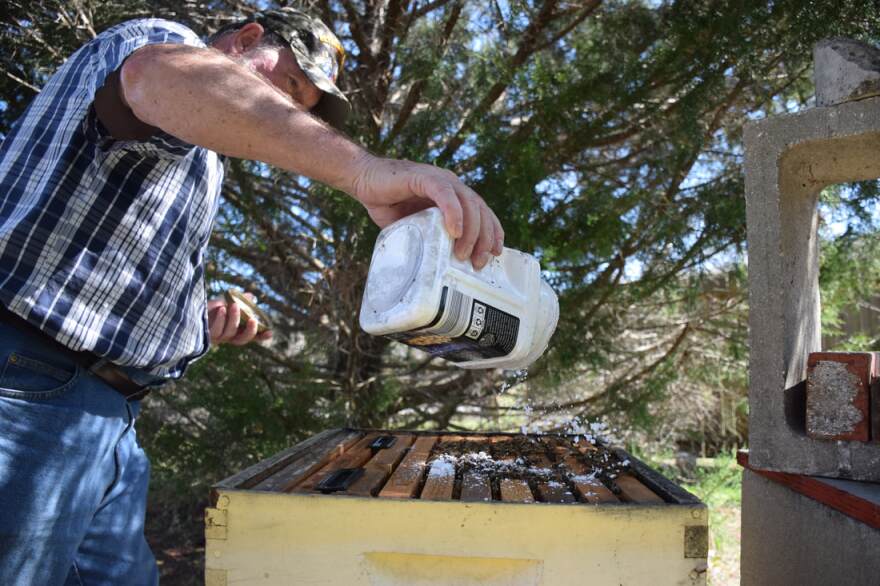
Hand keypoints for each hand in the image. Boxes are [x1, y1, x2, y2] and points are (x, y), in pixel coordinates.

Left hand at [207, 293, 272, 345]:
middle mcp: (226, 337)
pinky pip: (216, 331)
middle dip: (249, 331)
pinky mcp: (205, 336)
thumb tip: (251, 297)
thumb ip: (238, 301)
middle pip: (242, 340)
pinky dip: (220, 320)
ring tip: (234, 305)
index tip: (270, 332)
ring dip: (234, 319)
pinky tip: (222, 309)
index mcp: (234, 330)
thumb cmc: (208, 307)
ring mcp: (216, 338)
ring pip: (229, 333)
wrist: (188, 308)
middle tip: (253, 320)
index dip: (261, 336)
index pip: (250, 336)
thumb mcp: (224, 302)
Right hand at [350, 155, 504, 269]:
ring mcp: (439, 179)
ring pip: (468, 202)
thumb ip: (429, 239)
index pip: (483, 212)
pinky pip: (445, 193)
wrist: (362, 180)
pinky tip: (455, 230)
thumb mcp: (414, 227)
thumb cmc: (388, 204)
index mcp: (453, 195)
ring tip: (463, 253)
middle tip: (478, 262)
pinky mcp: (423, 177)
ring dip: (471, 230)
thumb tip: (438, 271)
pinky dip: (453, 212)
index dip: (493, 232)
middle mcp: (451, 185)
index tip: (495, 254)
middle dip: (484, 238)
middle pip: (480, 210)